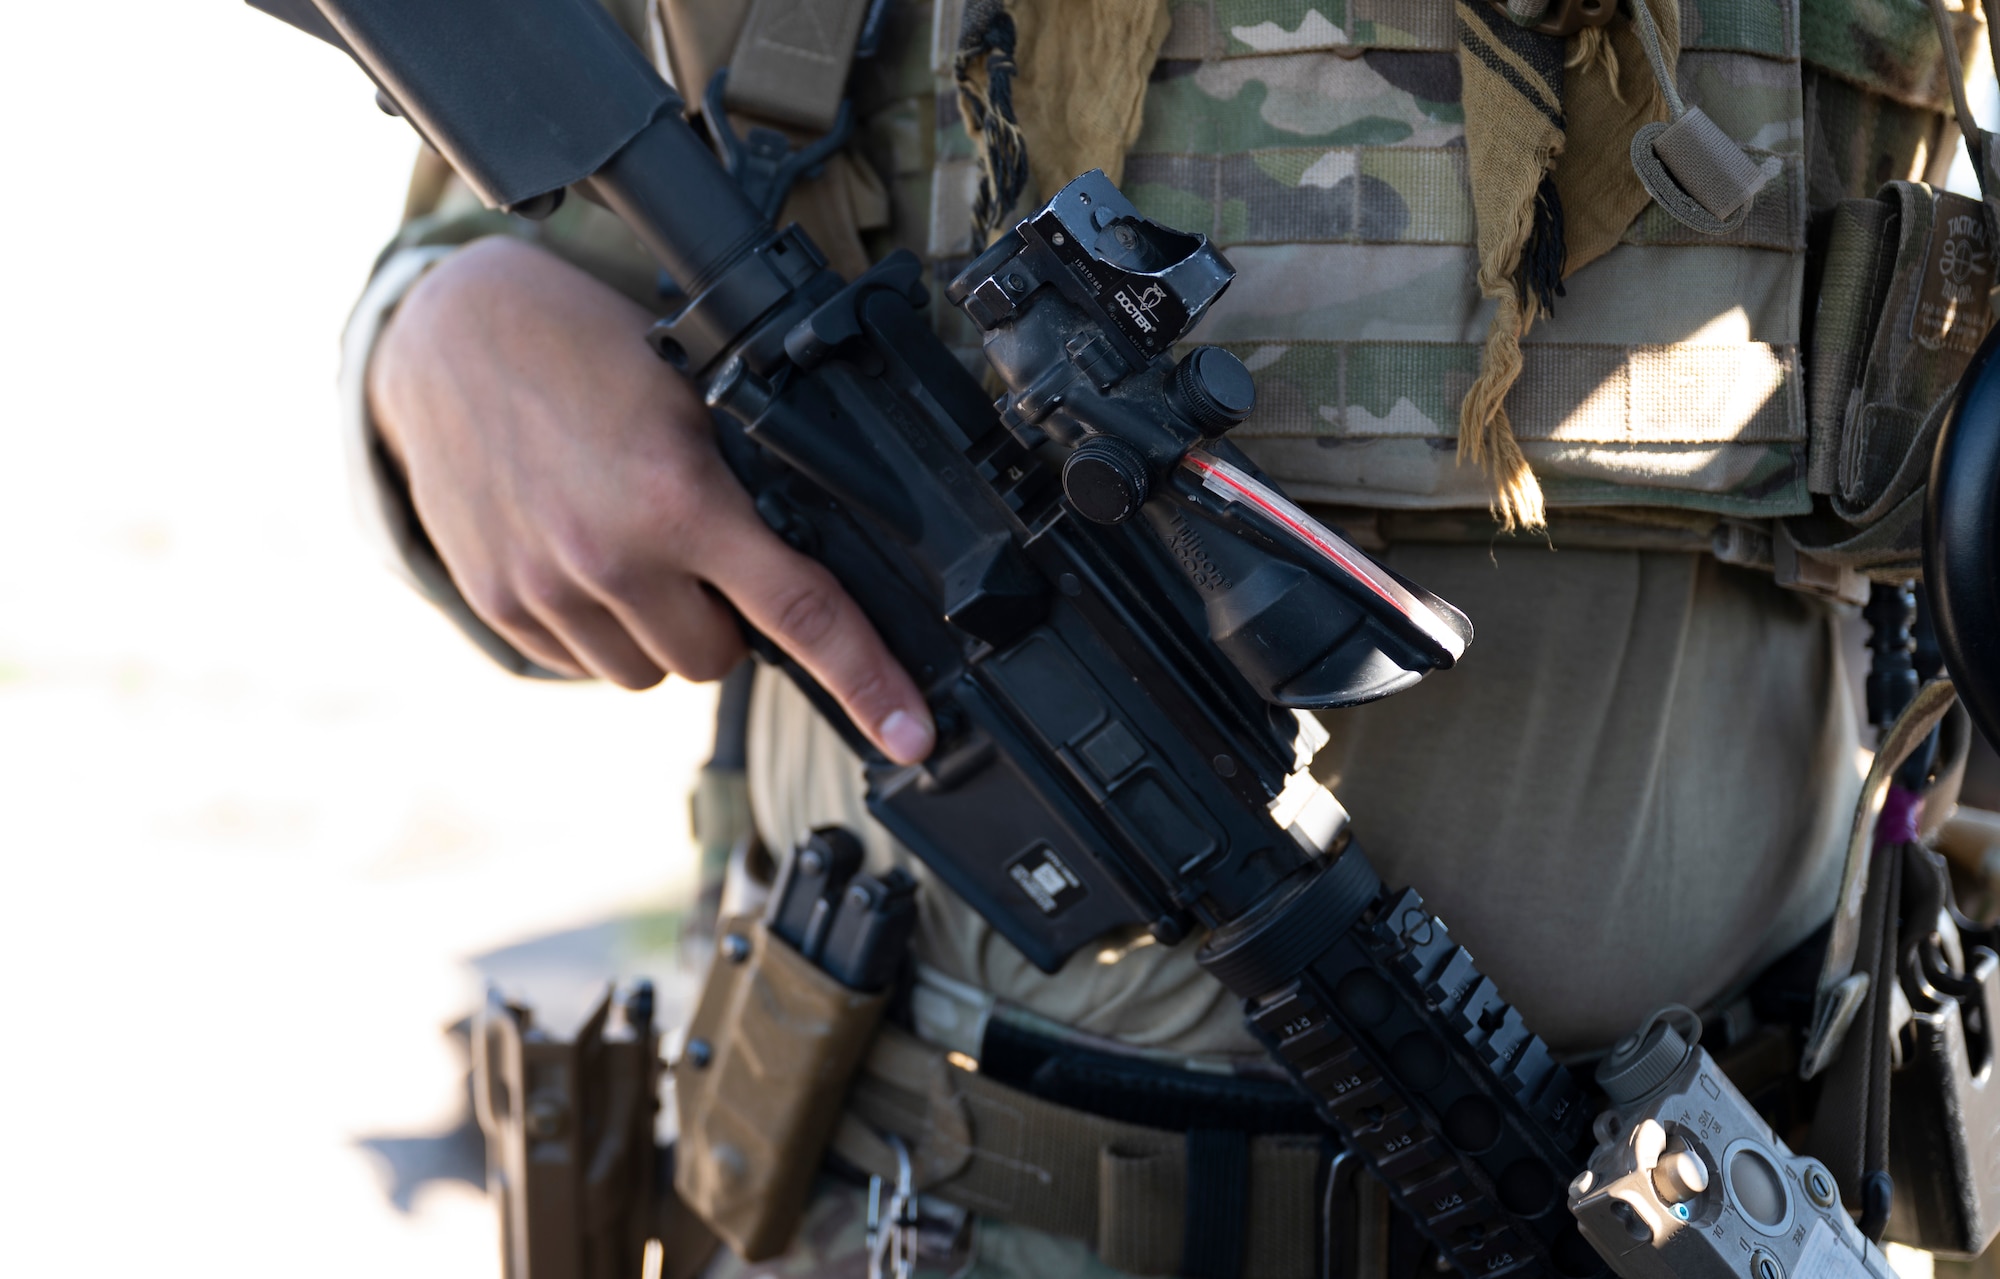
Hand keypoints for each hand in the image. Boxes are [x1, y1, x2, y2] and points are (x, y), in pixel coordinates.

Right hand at [367, 236, 935, 763]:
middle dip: (727, 619)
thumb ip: (748, 485)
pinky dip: (599, 628)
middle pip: (719, 659)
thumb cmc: (588, 349)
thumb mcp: (694, 397)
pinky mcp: (497, 603)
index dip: (866, 681)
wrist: (451, 330)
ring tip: (634, 544)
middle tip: (701, 545)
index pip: (800, 612)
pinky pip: (582, 663)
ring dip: (662, 629)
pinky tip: (582, 555)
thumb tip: (817, 557)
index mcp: (680, 501)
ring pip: (650, 672)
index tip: (911, 733)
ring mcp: (546, 589)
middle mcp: (611, 558)